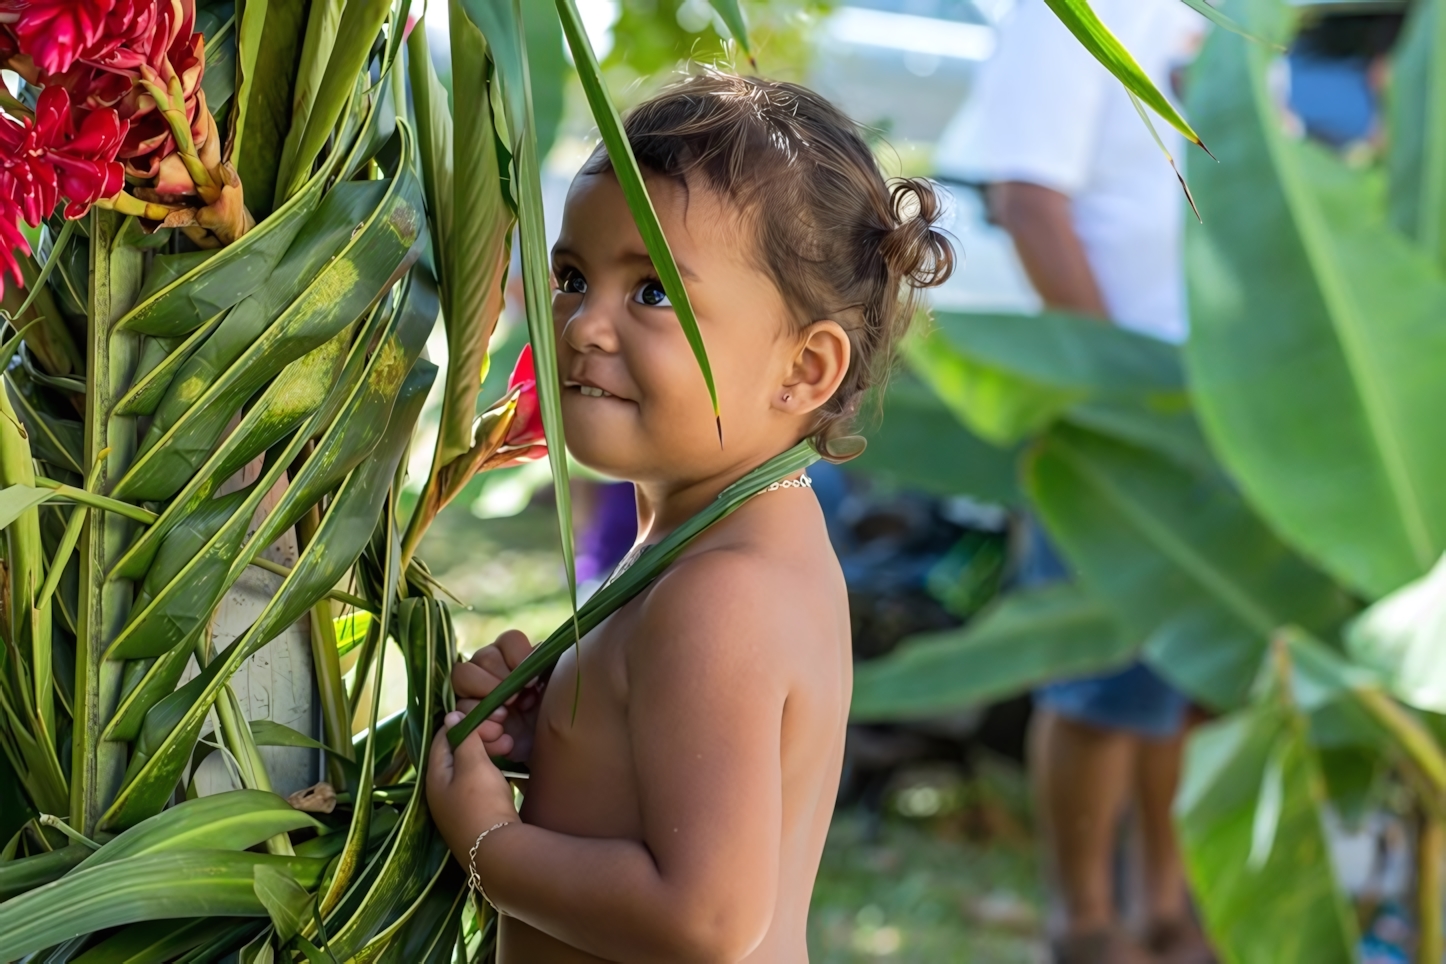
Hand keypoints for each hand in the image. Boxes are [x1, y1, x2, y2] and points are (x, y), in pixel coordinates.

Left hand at [427, 710, 518, 858]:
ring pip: (468, 767)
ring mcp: (455, 805)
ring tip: (510, 748)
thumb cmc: (482, 804)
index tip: (490, 722)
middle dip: (479, 738)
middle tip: (504, 736)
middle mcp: (440, 790)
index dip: (466, 723)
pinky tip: (505, 769)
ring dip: (487, 753)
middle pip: (456, 752)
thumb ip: (463, 739)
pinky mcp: (471, 815)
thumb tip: (451, 717)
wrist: (498, 852)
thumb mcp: (474, 765)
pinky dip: (490, 771)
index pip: (443, 737)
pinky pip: (477, 783)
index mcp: (434, 776)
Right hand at [453, 629, 543, 762]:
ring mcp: (475, 691)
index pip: (510, 640)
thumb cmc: (553, 717)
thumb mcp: (559, 691)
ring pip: (462, 680)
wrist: (548, 752)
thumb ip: (549, 667)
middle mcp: (492, 668)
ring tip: (504, 721)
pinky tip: (503, 741)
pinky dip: (480, 730)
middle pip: (482, 657)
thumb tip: (537, 650)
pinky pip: (458, 716)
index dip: (517, 657)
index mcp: (517, 657)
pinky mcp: (465, 717)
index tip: (533, 681)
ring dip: (483, 702)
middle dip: (497, 680)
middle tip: (513, 701)